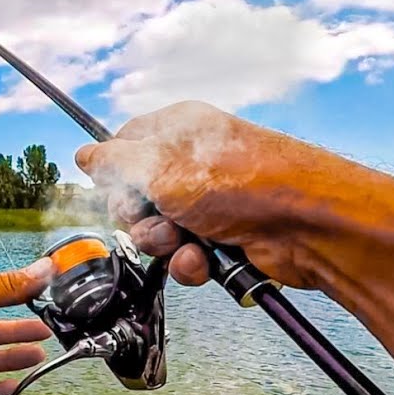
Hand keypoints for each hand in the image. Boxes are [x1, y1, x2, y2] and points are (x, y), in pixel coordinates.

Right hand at [74, 101, 341, 288]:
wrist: (310, 226)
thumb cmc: (243, 183)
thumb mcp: (161, 166)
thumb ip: (113, 162)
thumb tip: (84, 156)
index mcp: (176, 131)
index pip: (120, 149)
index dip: (114, 177)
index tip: (121, 189)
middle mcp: (190, 164)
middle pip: (133, 198)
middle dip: (139, 219)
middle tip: (159, 217)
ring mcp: (207, 203)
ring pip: (156, 233)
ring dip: (164, 246)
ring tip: (188, 242)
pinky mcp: (223, 238)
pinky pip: (184, 256)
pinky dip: (190, 264)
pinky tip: (207, 259)